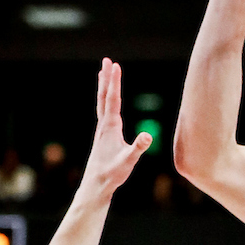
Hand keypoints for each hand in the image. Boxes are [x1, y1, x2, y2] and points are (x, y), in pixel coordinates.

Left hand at [78, 59, 151, 200]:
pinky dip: (105, 100)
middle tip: (107, 60)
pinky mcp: (103, 135)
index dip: (115, 82)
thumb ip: (138, 148)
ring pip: (102, 102)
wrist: (96, 184)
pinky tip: (107, 101)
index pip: (113, 99)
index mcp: (110, 127)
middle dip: (107, 77)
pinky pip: (103, 111)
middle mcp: (104, 125)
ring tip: (103, 72)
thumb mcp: (128, 161)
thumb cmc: (112, 173)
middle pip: (104, 96)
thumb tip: (148, 136)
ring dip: (104, 86)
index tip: (116, 65)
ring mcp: (102, 130)